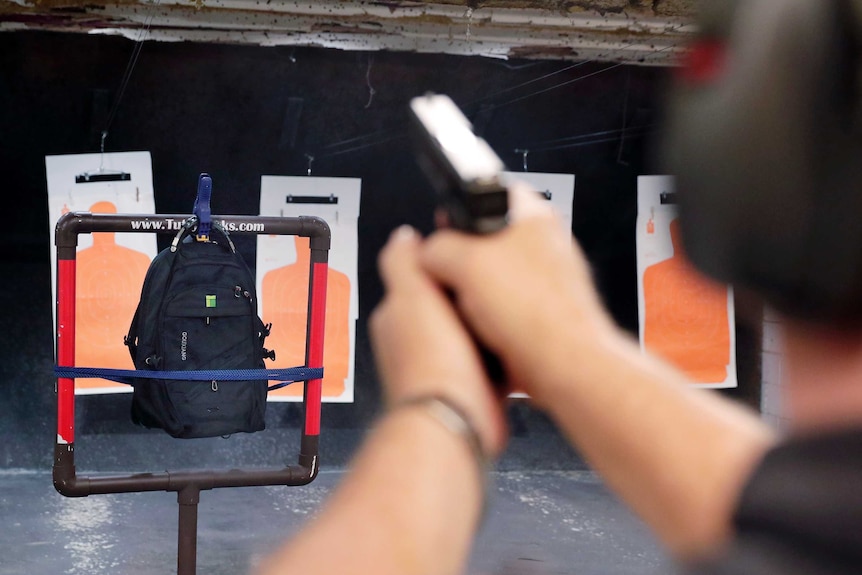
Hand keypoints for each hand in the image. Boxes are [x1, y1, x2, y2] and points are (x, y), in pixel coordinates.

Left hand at [369, 225, 508, 457]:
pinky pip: (493, 361)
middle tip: (494, 285)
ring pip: (474, 332)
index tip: (467, 257)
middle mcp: (419, 342)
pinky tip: (514, 347)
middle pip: (452, 305)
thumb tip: (403, 236)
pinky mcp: (472, 385)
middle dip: (472, 297)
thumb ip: (403, 261)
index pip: (421, 278)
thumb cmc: (430, 364)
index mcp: (399, 317)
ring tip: (508, 313)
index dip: (445, 265)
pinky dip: (504, 355)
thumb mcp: (411, 295)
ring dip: (490, 326)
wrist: (454, 420)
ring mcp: (446, 365)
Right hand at [420, 182, 618, 408]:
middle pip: (485, 239)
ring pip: (491, 277)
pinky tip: (481, 330)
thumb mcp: (464, 264)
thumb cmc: (536, 313)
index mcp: (532, 216)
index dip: (459, 207)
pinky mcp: (540, 312)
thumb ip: (436, 249)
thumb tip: (424, 256)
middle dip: (460, 259)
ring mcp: (544, 281)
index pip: (490, 192)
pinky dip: (486, 317)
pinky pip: (501, 308)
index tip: (441, 225)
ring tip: (466, 308)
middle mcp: (543, 244)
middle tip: (446, 274)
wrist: (564, 367)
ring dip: (472, 293)